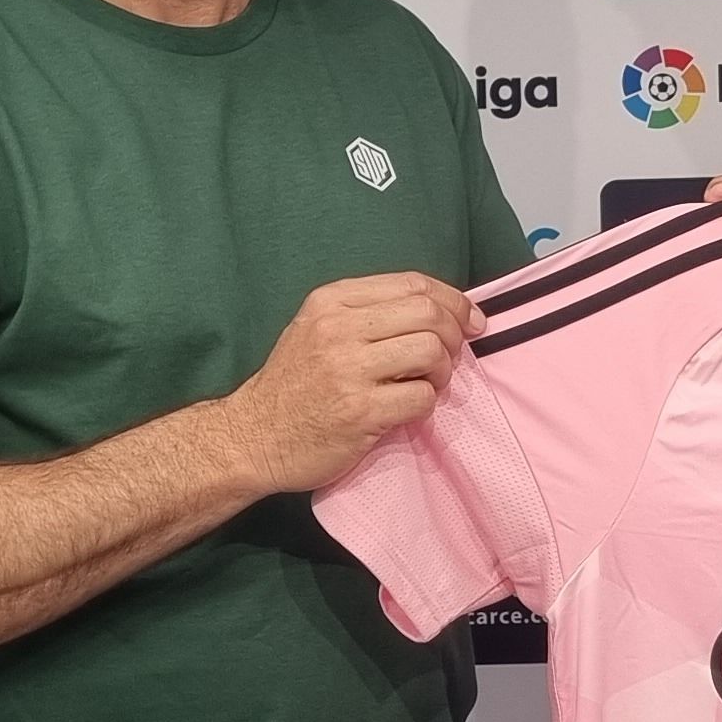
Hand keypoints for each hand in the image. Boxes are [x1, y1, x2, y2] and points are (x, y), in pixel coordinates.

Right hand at [225, 273, 478, 492]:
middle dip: (454, 334)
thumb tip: (439, 311)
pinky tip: (408, 407)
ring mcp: (349, 371)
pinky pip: (422, 396)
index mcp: (331, 302)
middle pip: (428, 313)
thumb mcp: (315, 329)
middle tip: (451, 356)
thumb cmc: (292, 385)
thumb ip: (367, 314)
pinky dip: (426, 402)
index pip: (412, 284)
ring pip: (431, 351)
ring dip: (443, 370)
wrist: (252, 437)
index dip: (452, 299)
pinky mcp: (361, 412)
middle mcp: (339, 329)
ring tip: (428, 382)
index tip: (468, 319)